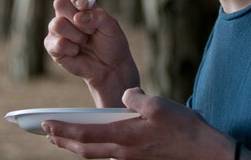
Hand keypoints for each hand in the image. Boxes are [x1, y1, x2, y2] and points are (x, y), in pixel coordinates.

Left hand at [43, 87, 237, 159]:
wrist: (204, 151)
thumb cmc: (182, 127)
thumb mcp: (156, 104)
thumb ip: (134, 97)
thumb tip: (124, 96)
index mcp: (125, 136)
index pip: (85, 135)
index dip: (63, 130)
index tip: (46, 125)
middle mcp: (124, 151)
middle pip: (85, 149)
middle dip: (63, 141)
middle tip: (47, 133)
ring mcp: (131, 158)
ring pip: (96, 153)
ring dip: (77, 145)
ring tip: (64, 138)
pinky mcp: (139, 158)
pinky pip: (110, 153)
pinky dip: (96, 146)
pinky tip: (97, 138)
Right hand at [44, 0, 139, 106]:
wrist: (111, 67)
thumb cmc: (111, 42)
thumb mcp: (111, 26)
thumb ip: (98, 16)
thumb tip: (80, 16)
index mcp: (80, 3)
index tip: (83, 3)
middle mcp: (66, 13)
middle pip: (59, 3)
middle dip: (76, 16)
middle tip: (90, 28)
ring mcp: (58, 30)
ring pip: (56, 24)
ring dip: (76, 35)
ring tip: (85, 41)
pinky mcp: (53, 46)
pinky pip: (55, 43)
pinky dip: (70, 48)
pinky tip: (77, 51)